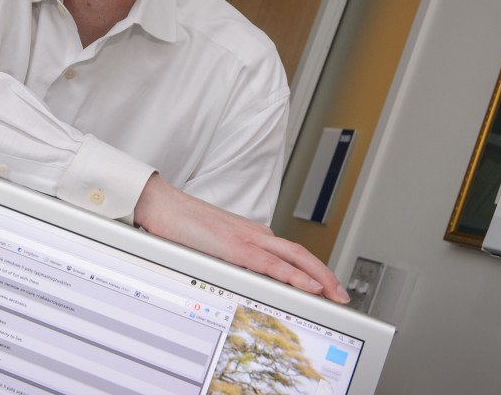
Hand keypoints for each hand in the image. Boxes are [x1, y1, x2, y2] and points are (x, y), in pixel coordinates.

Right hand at [134, 174, 349, 303]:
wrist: (159, 205)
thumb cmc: (178, 226)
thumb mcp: (208, 249)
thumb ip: (225, 263)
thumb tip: (234, 283)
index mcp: (249, 236)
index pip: (288, 255)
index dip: (309, 270)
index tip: (322, 287)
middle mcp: (254, 235)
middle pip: (299, 254)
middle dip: (325, 275)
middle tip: (341, 294)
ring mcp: (247, 239)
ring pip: (294, 258)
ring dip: (319, 276)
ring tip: (334, 294)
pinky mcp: (236, 247)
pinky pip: (272, 265)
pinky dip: (294, 276)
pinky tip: (309, 287)